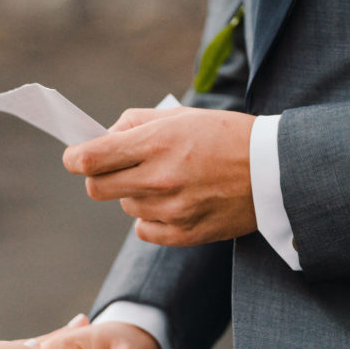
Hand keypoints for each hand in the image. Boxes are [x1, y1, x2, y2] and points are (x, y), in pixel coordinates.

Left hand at [63, 107, 256, 245]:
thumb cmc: (226, 135)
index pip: (90, 159)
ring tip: (165, 180)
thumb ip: (135, 123)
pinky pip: (144, 230)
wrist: (275, 170)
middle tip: (117, 169)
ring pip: (125, 207)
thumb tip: (102, 137)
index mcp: (156, 143)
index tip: (76, 157)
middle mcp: (160, 178)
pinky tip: (174, 202)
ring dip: (133, 194)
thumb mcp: (181, 115)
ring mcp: (172, 209)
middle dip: (100, 177)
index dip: (75, 158)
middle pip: (96, 189)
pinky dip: (151, 217)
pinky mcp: (185, 233)